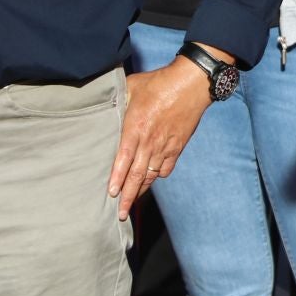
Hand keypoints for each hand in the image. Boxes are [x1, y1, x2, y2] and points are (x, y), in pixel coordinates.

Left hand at [108, 55, 216, 216]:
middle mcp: (150, 140)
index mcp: (136, 127)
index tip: (111, 194)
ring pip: (151, 175)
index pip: (123, 159)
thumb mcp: (132, 86)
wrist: (192, 82)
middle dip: (127, 196)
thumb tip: (104, 101)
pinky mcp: (177, 145)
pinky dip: (159, 176)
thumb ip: (118, 99)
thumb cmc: (160, 82)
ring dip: (141, 191)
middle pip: (137, 175)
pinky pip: (167, 167)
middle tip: (120, 214)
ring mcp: (165, 145)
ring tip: (132, 204)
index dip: (117, 178)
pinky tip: (153, 179)